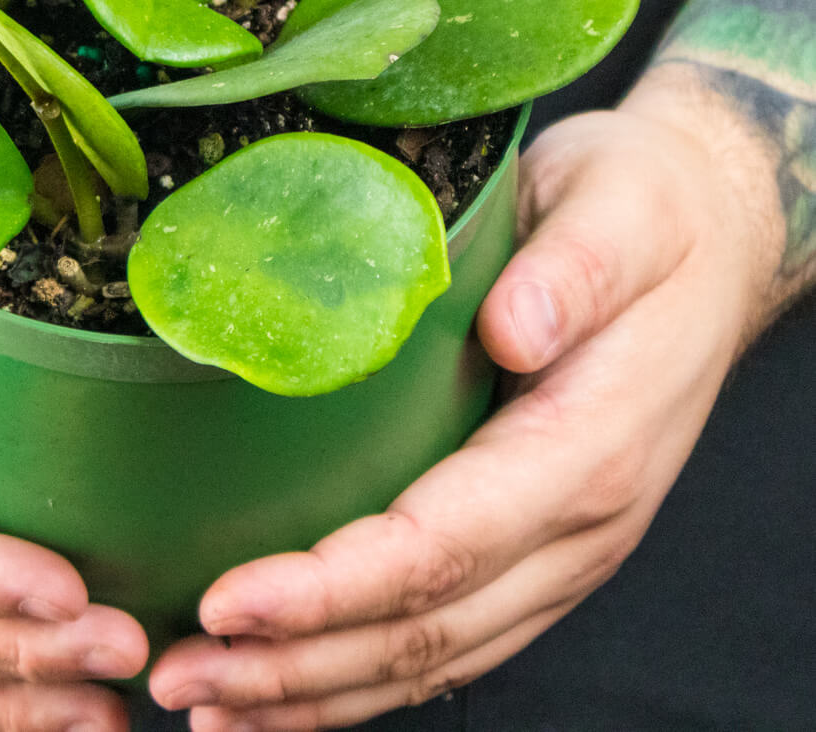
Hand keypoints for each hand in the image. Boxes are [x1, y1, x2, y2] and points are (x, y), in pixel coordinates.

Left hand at [148, 68, 783, 727]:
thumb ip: (575, 272)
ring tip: (209, 703)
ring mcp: (561, 548)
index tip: (229, 601)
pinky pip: (453, 637)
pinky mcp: (537, 543)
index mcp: (588, 449)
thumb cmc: (650, 213)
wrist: (713, 238)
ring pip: (434, 655)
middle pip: (425, 627)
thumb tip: (514, 328)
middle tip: (178, 674)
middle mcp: (578, 524)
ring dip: (316, 689)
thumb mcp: (622, 209)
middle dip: (295, 662)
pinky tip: (292, 688)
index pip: (444, 546)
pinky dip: (365, 674)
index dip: (332, 587)